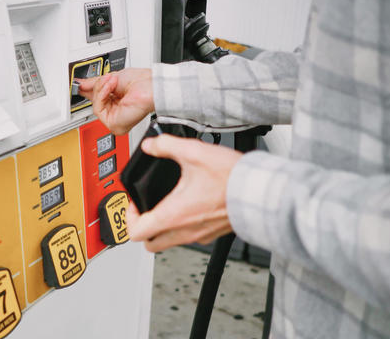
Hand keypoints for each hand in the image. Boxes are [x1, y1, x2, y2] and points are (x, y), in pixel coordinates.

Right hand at [77, 68, 154, 134]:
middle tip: (105, 78)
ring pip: (95, 106)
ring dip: (102, 89)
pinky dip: (103, 95)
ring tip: (112, 81)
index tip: (79, 84)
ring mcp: (115, 121)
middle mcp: (116, 114)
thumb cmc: (141, 82)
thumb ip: (95, 84)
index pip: (97, 100)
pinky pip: (98, 110)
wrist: (150, 86)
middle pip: (94, 102)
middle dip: (98, 87)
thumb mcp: (112, 79)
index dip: (88, 90)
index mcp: (116, 104)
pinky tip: (111, 88)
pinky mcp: (114, 125)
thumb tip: (81, 84)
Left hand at [125, 134, 242, 252]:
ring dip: (161, 228)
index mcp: (172, 216)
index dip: (128, 217)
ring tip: (167, 204)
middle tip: (146, 208)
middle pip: (150, 244)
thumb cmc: (231, 178)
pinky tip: (189, 206)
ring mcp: (198, 235)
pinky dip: (181, 227)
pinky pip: (188, 237)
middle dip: (143, 227)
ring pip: (169, 242)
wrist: (260, 192)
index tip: (134, 202)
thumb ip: (167, 146)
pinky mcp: (212, 234)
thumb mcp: (193, 153)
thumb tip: (152, 145)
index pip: (136, 232)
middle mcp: (183, 231)